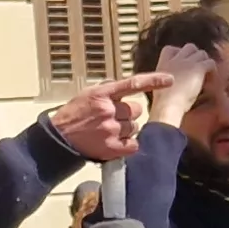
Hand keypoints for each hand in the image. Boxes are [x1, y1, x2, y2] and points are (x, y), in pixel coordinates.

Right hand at [44, 72, 177, 163]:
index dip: (154, 81)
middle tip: (112, 118)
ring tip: (108, 131)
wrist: (58, 139)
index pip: (133, 84)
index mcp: (102, 94)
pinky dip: (127, 145)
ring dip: (126, 129)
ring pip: (135, 127)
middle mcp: (108, 110)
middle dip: (129, 114)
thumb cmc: (72, 116)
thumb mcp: (87, 95)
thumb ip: (107, 91)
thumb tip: (125, 88)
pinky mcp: (111, 147)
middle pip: (136, 109)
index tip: (169, 80)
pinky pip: (132, 144)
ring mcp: (110, 129)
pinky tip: (115, 143)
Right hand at [147, 43, 215, 135]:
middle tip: (198, 69)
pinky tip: (211, 81)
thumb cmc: (164, 103)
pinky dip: (213, 71)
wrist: (168, 105)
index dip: (178, 53)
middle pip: (189, 47)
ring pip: (201, 53)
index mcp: (163, 63)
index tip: (182, 63)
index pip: (170, 49)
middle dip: (195, 56)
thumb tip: (177, 82)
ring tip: (206, 75)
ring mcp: (187, 62)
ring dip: (204, 62)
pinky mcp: (198, 68)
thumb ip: (167, 79)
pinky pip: (210, 63)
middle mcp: (175, 59)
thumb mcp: (160, 87)